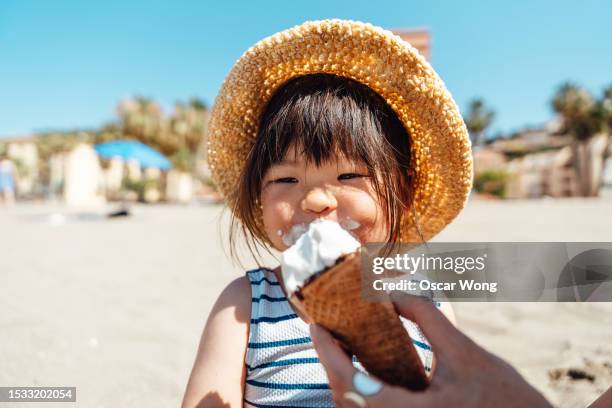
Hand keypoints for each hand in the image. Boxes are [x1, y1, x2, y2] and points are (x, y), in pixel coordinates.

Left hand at [309, 294, 551, 406]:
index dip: (329, 357)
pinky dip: (358, 389)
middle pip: (347, 403)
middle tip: (322, 331)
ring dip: (341, 378)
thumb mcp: (465, 352)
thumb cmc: (504, 396)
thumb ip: (428, 318)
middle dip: (329, 365)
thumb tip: (394, 290)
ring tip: (337, 345)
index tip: (317, 327)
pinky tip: (360, 366)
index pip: (353, 389)